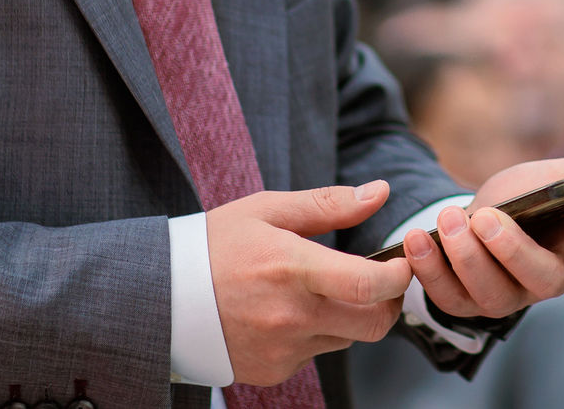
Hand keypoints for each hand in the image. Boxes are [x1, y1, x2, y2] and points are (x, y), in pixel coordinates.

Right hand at [208, 180, 413, 385]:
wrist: (160, 299)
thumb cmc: (215, 245)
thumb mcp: (267, 210)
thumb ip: (329, 204)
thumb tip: (380, 192)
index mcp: (292, 268)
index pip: (368, 284)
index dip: (399, 275)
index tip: (403, 261)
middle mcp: (291, 316)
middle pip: (374, 323)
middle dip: (389, 301)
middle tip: (380, 280)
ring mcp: (283, 349)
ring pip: (347, 338)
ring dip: (350, 316)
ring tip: (322, 290)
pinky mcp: (273, 371)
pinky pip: (315, 353)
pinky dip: (316, 333)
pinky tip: (289, 313)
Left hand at [407, 147, 563, 320]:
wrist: (483, 214)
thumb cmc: (533, 198)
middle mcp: (548, 275)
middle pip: (542, 279)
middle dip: (511, 251)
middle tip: (486, 218)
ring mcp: (508, 295)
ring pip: (491, 294)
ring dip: (465, 258)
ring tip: (449, 219)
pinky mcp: (467, 302)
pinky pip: (449, 298)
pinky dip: (430, 270)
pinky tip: (419, 239)